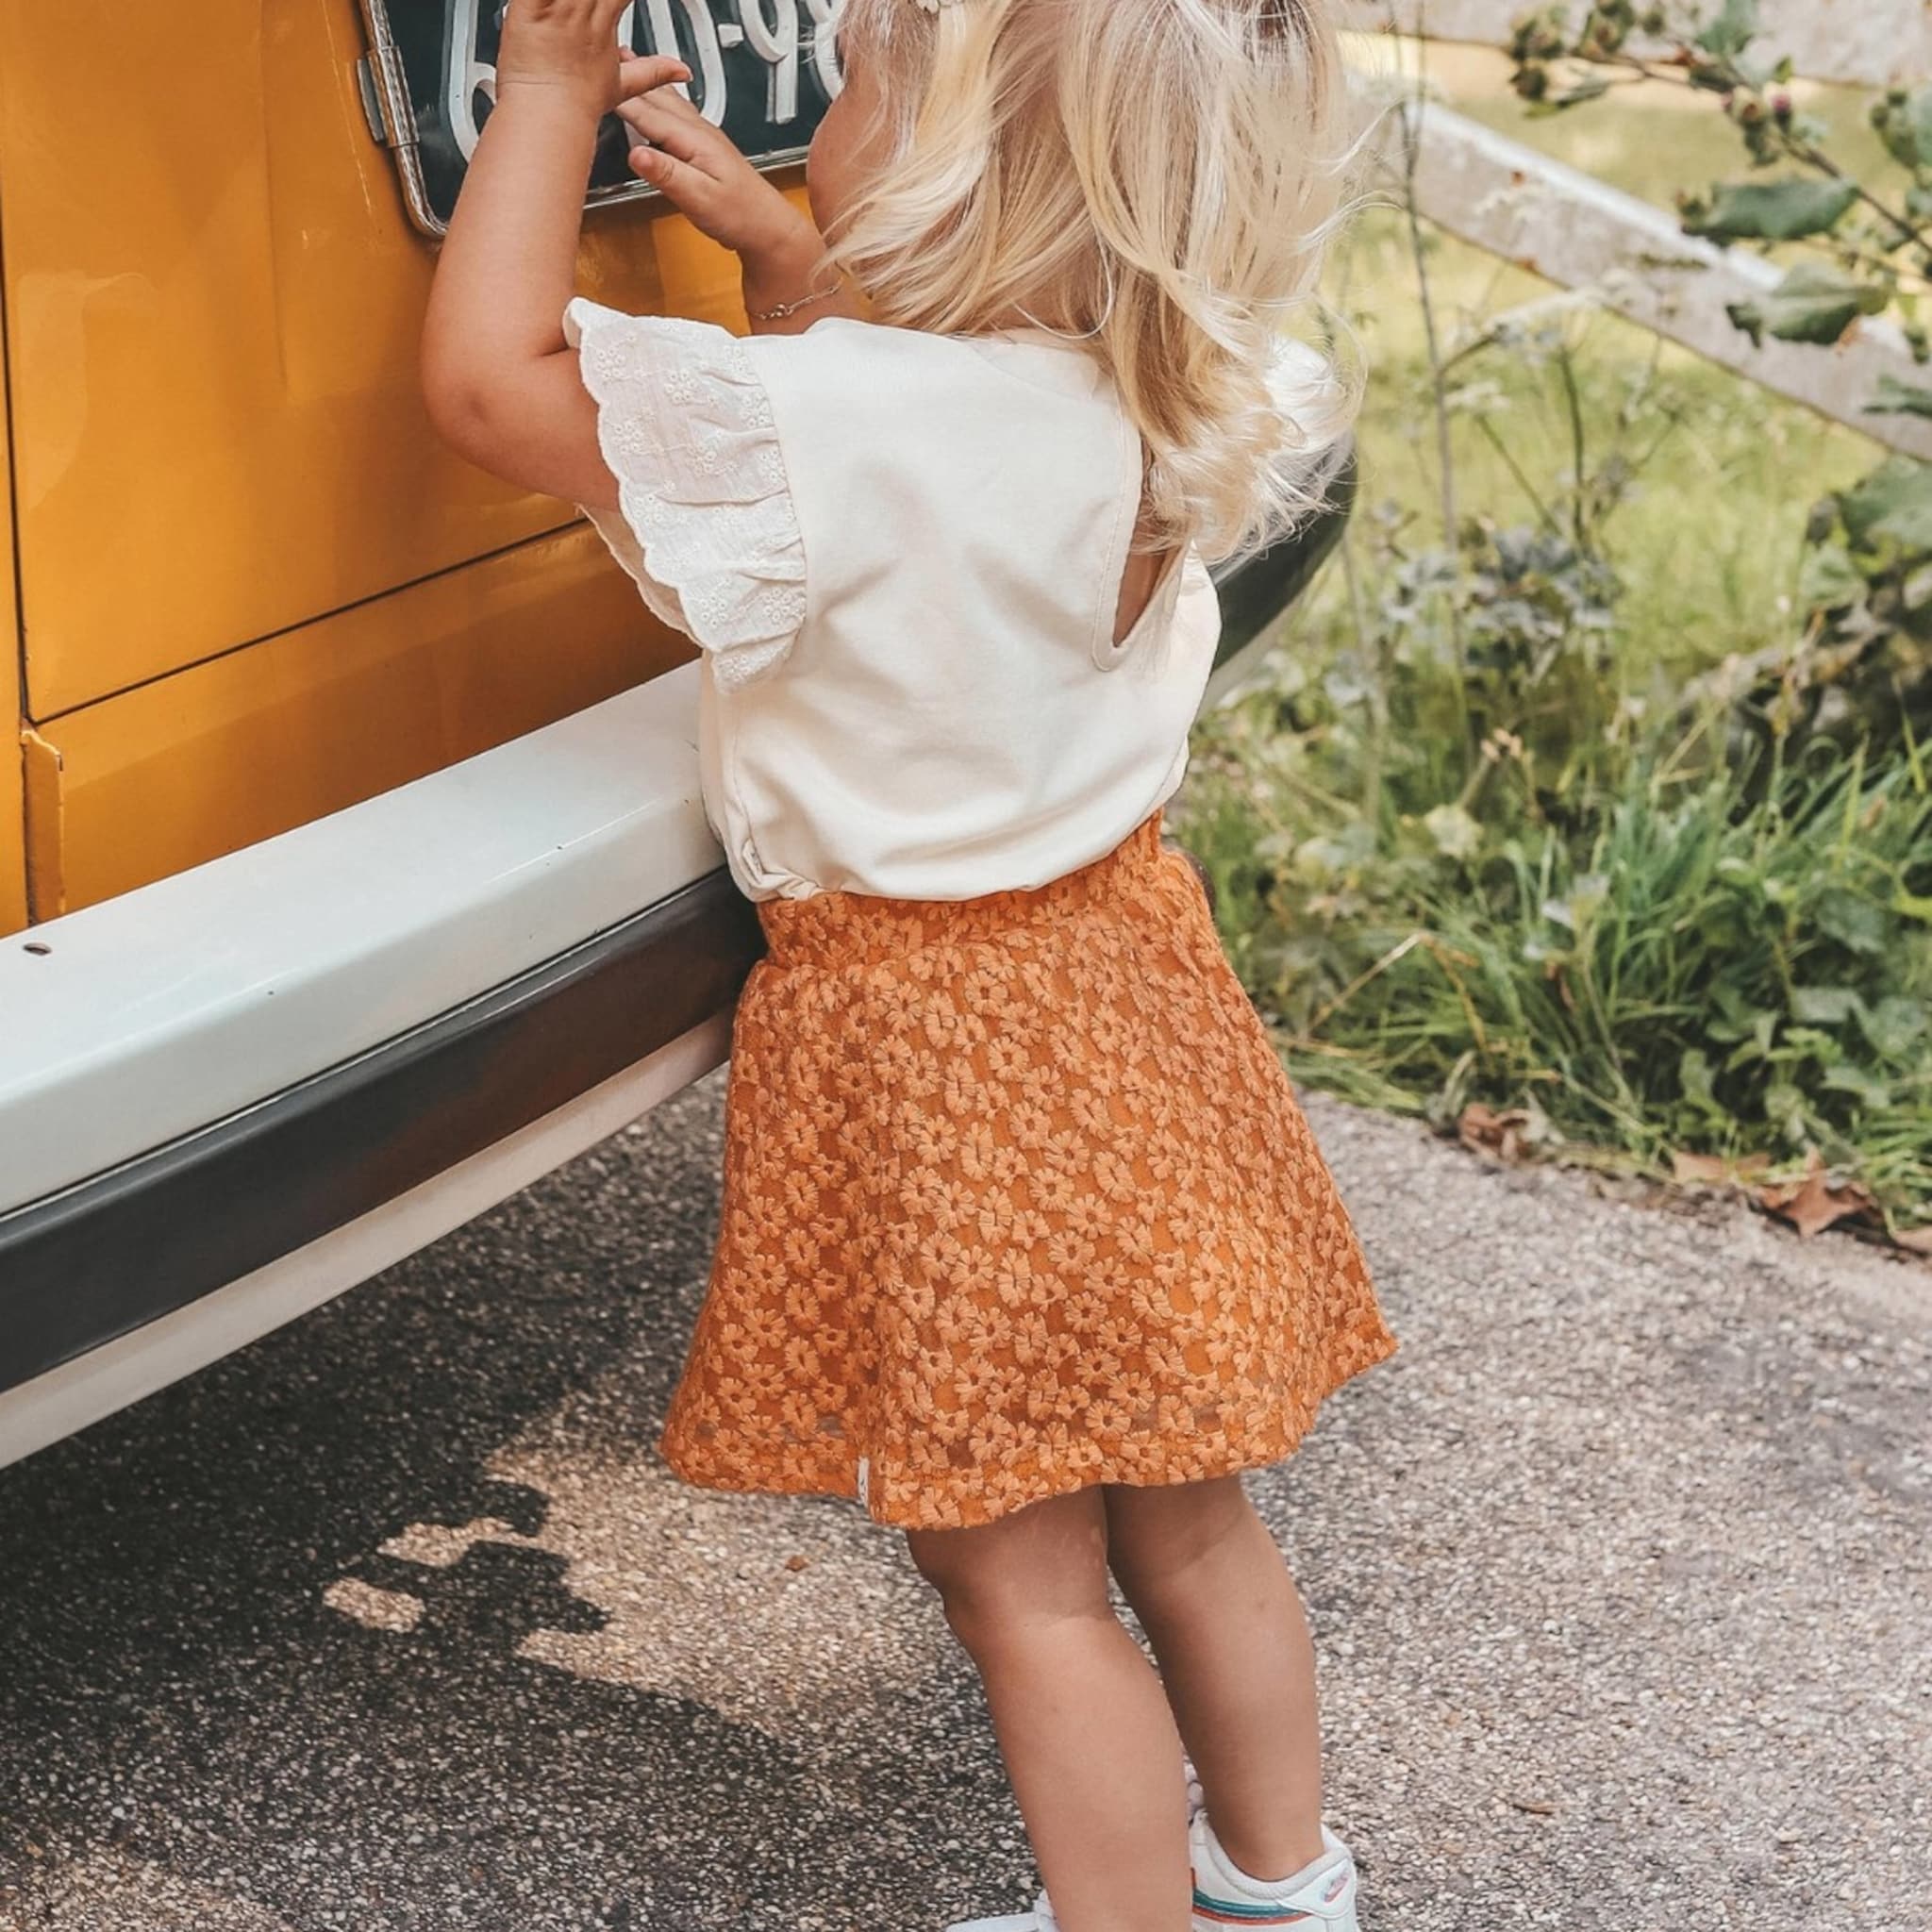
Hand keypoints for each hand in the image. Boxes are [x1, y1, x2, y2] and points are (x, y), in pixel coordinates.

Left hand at [496, 0, 667, 117]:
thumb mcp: (622, 88)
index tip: (619, 3)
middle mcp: (583, 11)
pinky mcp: (526, 7)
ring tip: (565, 5)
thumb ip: (653, 72)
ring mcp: (556, 8)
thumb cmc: (576, 104)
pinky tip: (541, 2)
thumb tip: (682, 72)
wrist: (547, 117)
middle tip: (586, 7)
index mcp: (604, 23)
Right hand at [614, 52, 823, 274]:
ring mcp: (705, 138)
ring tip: (631, 68)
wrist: (767, 228)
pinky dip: (661, 103)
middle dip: (634, 81)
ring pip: (669, 103)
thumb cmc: (739, 216)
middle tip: (611, 60)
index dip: (621, 100)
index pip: (648, 113)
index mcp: (694, 140)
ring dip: (648, 86)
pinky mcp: (706, 149)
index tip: (596, 88)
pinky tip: (659, 102)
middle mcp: (700, 133)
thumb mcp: (698, 198)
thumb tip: (637, 154)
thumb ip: (666, 174)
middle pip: (659, 99)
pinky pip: (678, 115)